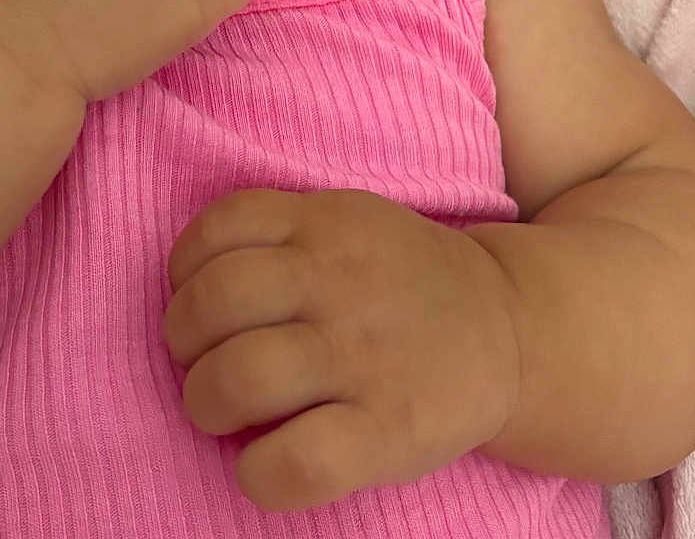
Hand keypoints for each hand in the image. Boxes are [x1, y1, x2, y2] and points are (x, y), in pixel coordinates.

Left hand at [163, 188, 520, 512]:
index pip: (220, 227)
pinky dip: (255, 471)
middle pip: (214, 302)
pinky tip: (263, 462)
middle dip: (182, 340)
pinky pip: (292, 462)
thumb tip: (187, 283)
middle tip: (203, 359)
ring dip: (205, 402)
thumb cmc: (403, 281)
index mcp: (326, 223)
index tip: (197, 295)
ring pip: (238, 377)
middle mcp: (339, 282)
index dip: (186, 268)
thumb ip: (280, 235)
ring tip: (224, 410)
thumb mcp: (349, 222)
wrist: (512, 329)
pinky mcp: (387, 432)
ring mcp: (362, 356)